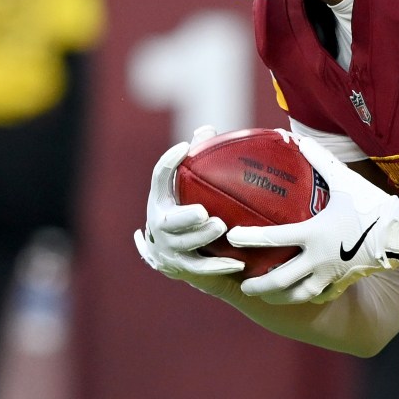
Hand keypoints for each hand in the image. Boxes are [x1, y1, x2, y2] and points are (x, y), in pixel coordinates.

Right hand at [133, 126, 247, 292]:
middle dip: (185, 216)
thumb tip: (208, 129)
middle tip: (203, 211)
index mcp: (161, 201)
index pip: (159, 178)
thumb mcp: (185, 190)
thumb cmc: (186, 212)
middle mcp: (160, 225)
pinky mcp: (184, 268)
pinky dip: (219, 265)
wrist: (173, 257)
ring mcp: (170, 248)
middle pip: (170, 221)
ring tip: (220, 227)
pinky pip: (202, 268)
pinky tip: (239, 263)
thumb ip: (197, 162)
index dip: (169, 162)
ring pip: (185, 244)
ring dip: (202, 236)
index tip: (184, 147)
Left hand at [230, 133, 398, 305]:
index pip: (273, 238)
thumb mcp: (345, 179)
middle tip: (243, 285)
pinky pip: (322, 295)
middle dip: (258, 285)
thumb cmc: (372, 204)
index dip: (248, 238)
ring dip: (279, 297)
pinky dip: (308, 297)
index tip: (230, 238)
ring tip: (267, 296)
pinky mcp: (345, 281)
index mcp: (313, 233)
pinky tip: (300, 296)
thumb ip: (319, 159)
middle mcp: (318, 258)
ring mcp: (331, 274)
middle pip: (280, 279)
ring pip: (298, 294)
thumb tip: (298, 137)